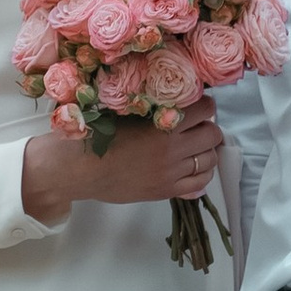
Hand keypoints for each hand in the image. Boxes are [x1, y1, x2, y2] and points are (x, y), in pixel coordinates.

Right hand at [22, 108, 226, 219]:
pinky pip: (200, 184)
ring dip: (207, 150)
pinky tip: (194, 167)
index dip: (205, 104)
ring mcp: (171, 172)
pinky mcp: (166, 190)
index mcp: (163, 125)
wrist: (78, 169)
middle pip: (212, 134)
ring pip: (210, 159)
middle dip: (209, 126)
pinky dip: (203, 173)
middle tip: (198, 125)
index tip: (199, 104)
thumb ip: (152, 107)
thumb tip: (174, 99)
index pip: (204, 109)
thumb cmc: (94, 135)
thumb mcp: (124, 111)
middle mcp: (172, 149)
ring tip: (196, 146)